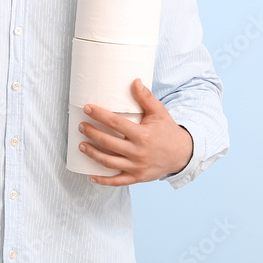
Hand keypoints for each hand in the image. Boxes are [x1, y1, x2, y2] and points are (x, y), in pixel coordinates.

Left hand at [77, 78, 192, 185]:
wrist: (182, 154)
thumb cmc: (168, 131)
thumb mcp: (159, 112)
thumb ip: (146, 97)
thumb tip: (134, 81)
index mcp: (142, 135)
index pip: (115, 123)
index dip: (99, 115)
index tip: (87, 108)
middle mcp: (138, 152)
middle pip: (108, 143)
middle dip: (91, 133)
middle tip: (80, 126)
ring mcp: (137, 167)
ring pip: (109, 162)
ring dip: (92, 154)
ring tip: (81, 145)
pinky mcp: (137, 178)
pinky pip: (117, 181)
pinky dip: (103, 180)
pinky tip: (91, 176)